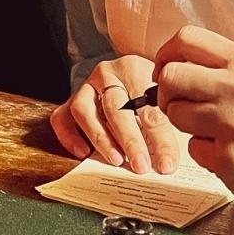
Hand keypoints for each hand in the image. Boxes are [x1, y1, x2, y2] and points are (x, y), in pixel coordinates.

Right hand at [49, 55, 178, 174]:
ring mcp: (86, 86)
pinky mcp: (71, 101)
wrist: (136, 79)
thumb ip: (169, 127)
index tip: (167, 164)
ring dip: (100, 138)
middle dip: (130, 140)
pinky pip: (62, 117)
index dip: (160, 139)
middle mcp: (107, 74)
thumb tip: (171, 161)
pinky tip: (83, 153)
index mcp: (135, 69)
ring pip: (84, 110)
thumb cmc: (154, 95)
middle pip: (115, 107)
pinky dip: (69, 136)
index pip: (149, 106)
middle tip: (141, 166)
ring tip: (116, 160)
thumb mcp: (167, 104)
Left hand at [152, 26, 233, 234]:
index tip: (166, 72)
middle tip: (184, 109)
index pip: (187, 38)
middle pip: (170, 75)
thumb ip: (229, 73)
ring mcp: (231, 121)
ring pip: (174, 113)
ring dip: (188, 128)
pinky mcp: (227, 157)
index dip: (167, 55)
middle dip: (168, 94)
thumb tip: (180, 67)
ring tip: (221, 137)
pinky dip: (207, 156)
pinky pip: (192, 149)